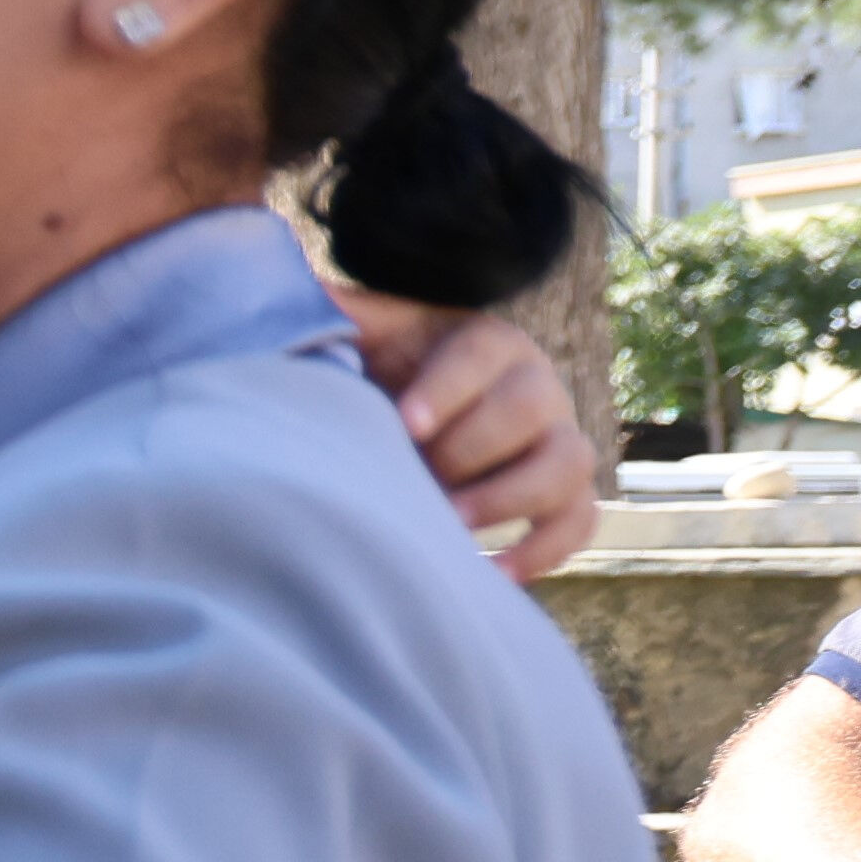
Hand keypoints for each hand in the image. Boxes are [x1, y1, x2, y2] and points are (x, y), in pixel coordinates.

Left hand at [332, 288, 601, 580]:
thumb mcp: (364, 333)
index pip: (479, 355)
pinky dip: (546, 550)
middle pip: (527, 409)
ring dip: (509, 498)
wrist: (418, 411)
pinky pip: (578, 521)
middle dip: (469, 448)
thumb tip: (282, 286)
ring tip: (449, 524)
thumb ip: (332, 311)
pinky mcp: (564, 492)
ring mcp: (558, 440)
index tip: (404, 422)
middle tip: (417, 476)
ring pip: (568, 464)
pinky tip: (494, 575)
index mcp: (487, 342)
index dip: (446, 389)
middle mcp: (536, 386)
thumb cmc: (386, 368)